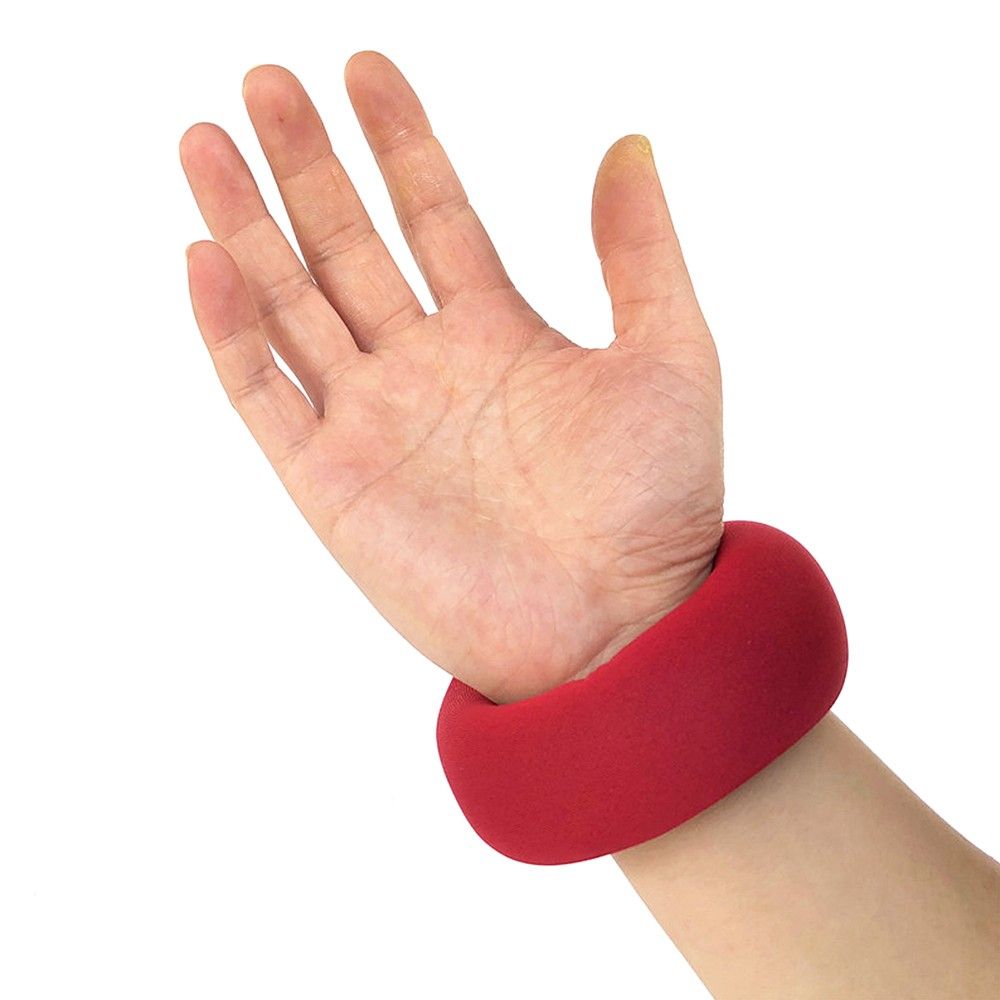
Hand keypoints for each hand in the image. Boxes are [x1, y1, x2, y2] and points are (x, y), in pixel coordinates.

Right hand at [180, 52, 723, 702]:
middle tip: (265, 80)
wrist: (618, 631)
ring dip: (247, 226)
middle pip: (348, 246)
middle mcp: (426, 369)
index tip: (366, 69)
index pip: (434, 215)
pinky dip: (231, 333)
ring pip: (291, 306)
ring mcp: (373, 423)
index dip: (400, 142)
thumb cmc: (656, 507)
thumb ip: (639, 253)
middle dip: (307, 165)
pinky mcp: (333, 486)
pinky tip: (208, 260)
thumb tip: (629, 143)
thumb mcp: (670, 356)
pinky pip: (266, 398)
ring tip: (206, 141)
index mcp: (499, 333)